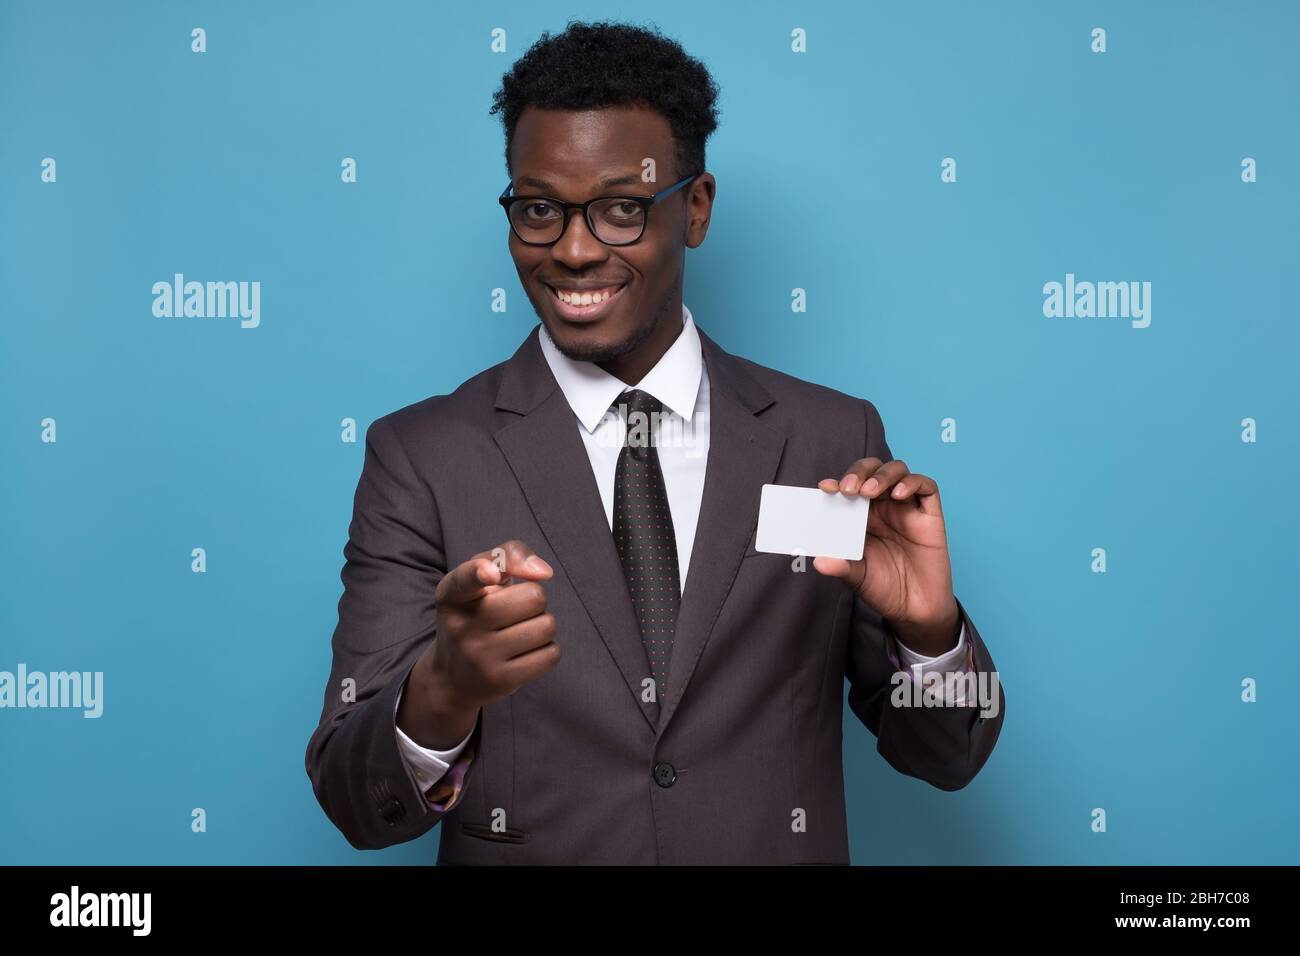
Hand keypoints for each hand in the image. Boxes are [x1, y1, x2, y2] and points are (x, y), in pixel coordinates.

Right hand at [398, 539, 558, 748]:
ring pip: (547, 626)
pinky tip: (524, 652)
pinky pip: (551, 654)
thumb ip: (507, 556)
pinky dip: (546, 650)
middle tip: (514, 612)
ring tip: (518, 631)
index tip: (490, 573)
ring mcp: (480, 656)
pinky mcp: (501, 680)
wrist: (452, 677)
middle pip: (534, 597)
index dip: (480, 572)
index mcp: (452, 595)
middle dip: (534, 600)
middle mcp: (462, 626)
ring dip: (542, 624)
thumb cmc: (474, 614)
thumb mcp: (478, 579)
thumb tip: (543, 571)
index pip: (465, 579)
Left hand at [811, 458, 959, 655]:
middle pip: (872, 470)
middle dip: (858, 472)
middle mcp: (883, 507)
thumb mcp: (857, 577)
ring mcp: (907, 508)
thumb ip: (841, 567)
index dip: (837, 482)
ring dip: (882, 474)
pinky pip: (926, 487)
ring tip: (869, 491)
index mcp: (861, 516)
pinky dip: (912, 483)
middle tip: (848, 488)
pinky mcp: (929, 514)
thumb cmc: (884, 588)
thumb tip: (820, 561)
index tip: (825, 488)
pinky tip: (897, 494)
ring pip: (897, 471)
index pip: (849, 487)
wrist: (914, 609)